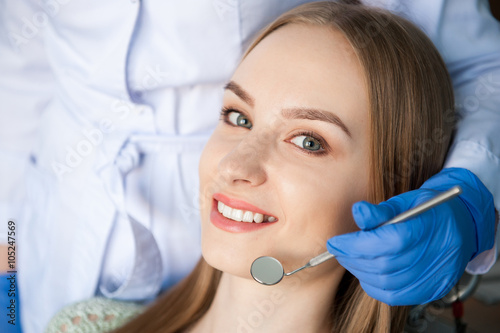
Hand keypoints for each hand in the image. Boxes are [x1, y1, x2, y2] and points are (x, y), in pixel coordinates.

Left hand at [327, 168, 495, 304]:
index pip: (387, 241)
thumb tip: (357, 211)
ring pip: (387, 282)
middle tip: (339, 250)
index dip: (355, 244)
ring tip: (350, 258)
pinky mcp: (432, 290)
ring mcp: (435, 276)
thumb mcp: (405, 201)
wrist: (461, 226)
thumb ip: (380, 210)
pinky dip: (374, 286)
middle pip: (384, 264)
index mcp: (429, 227)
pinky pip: (396, 296)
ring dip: (360, 272)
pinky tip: (366, 273)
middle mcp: (436, 255)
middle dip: (353, 258)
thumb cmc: (428, 210)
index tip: (335, 242)